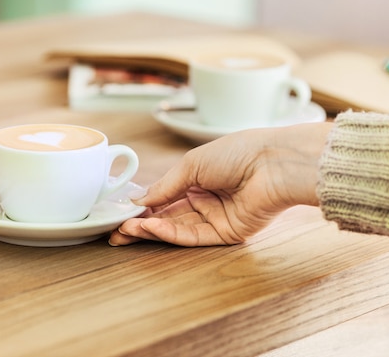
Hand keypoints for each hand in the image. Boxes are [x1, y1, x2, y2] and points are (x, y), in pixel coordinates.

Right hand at [109, 122, 332, 246]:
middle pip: (169, 216)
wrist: (272, 163)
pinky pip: (194, 236)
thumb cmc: (237, 153)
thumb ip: (165, 186)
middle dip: (142, 224)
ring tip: (127, 230)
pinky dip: (171, 233)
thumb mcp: (192, 164)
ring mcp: (217, 218)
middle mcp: (207, 199)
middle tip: (116, 233)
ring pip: (178, 228)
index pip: (166, 196)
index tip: (120, 214)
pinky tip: (152, 227)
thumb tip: (138, 200)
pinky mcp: (227, 234)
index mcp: (200, 178)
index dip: (143, 206)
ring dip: (152, 230)